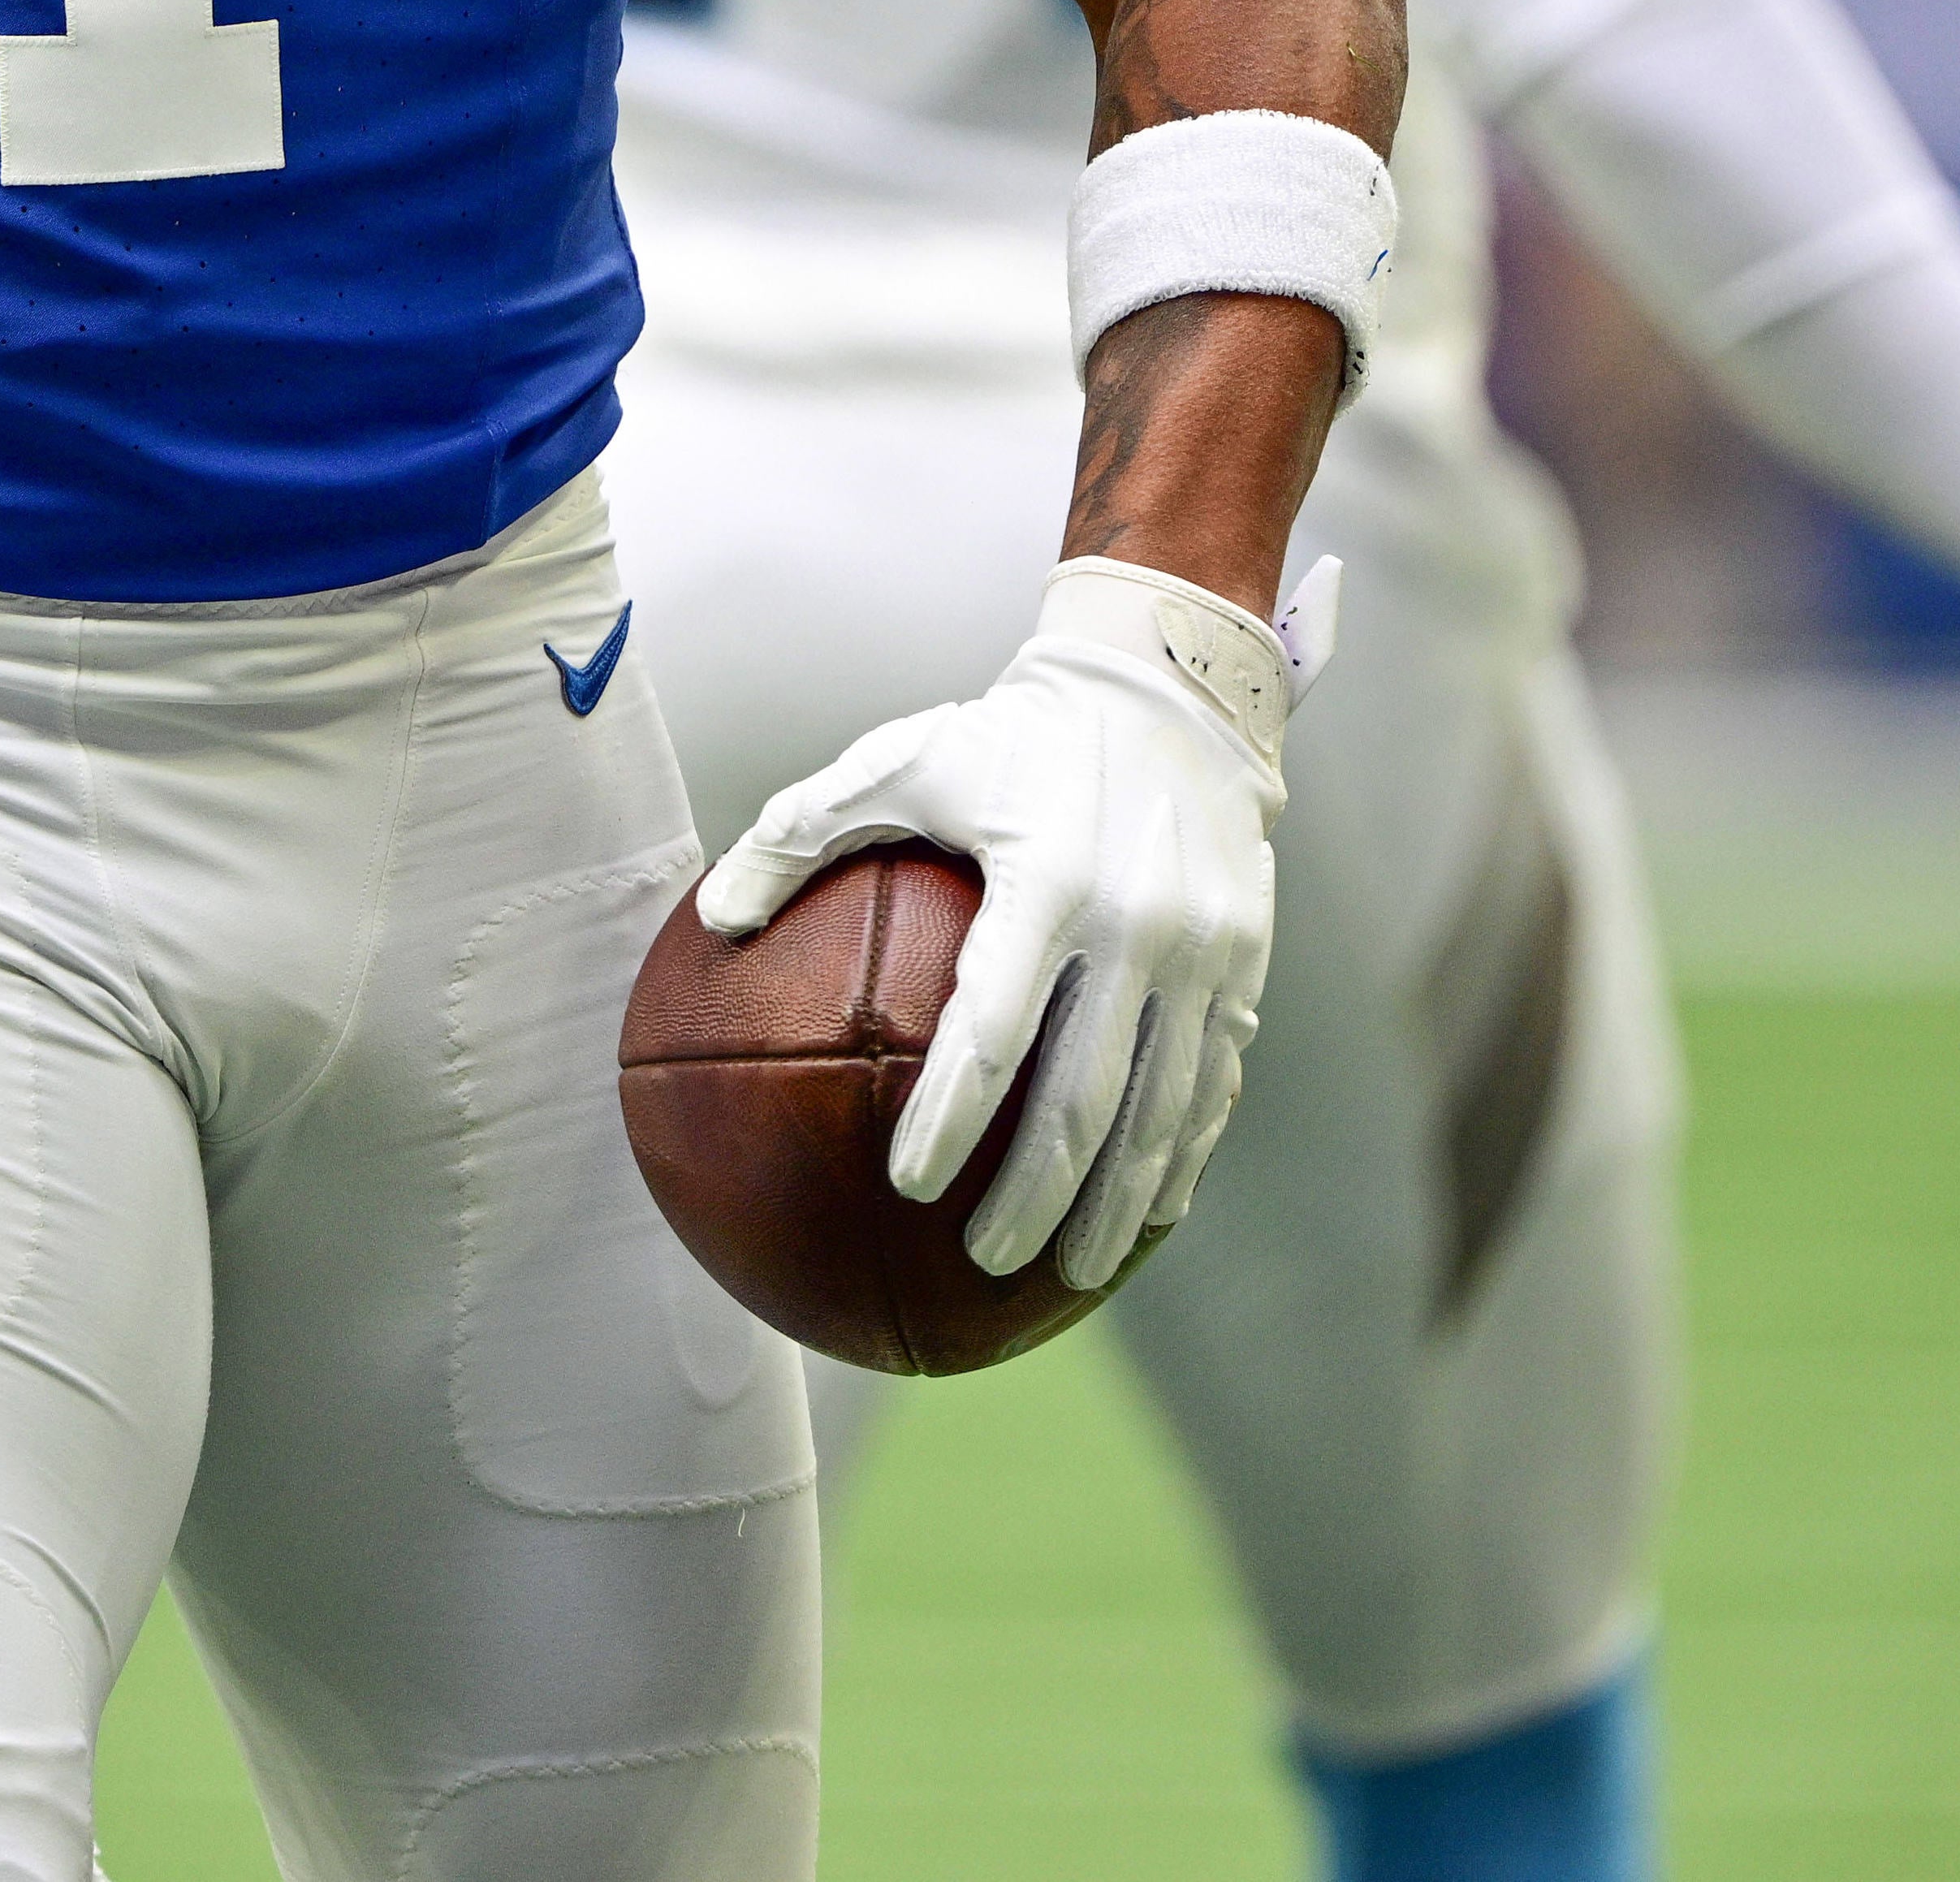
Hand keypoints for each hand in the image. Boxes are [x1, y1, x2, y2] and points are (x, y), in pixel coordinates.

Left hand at [698, 559, 1299, 1290]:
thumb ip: (799, 832)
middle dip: (1035, 1195)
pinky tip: (1149, 1213)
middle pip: (1084, 1096)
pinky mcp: (1245, 964)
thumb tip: (714, 918)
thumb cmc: (1010, 735)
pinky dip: (1182, 1156)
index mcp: (1047, 880)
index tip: (907, 1187)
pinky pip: (1213, 1083)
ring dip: (1118, 1202)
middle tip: (980, 1261)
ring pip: (1162, 1109)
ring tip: (1070, 1271)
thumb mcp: (898, 758)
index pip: (993, 1030)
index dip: (952, 1116)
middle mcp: (1137, 925)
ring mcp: (1204, 952)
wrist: (1168, 688)